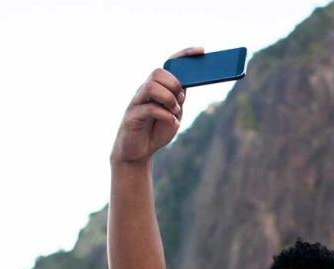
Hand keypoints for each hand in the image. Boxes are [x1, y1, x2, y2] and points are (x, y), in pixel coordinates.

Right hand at [110, 48, 200, 165]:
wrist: (138, 152)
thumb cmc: (156, 130)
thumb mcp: (173, 112)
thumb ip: (178, 98)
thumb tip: (187, 85)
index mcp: (157, 87)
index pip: (169, 65)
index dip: (184, 55)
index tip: (202, 50)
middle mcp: (145, 91)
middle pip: (157, 72)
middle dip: (173, 83)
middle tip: (181, 99)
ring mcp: (137, 102)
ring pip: (150, 86)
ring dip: (168, 98)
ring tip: (175, 111)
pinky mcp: (132, 116)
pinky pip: (149, 108)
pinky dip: (165, 115)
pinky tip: (173, 122)